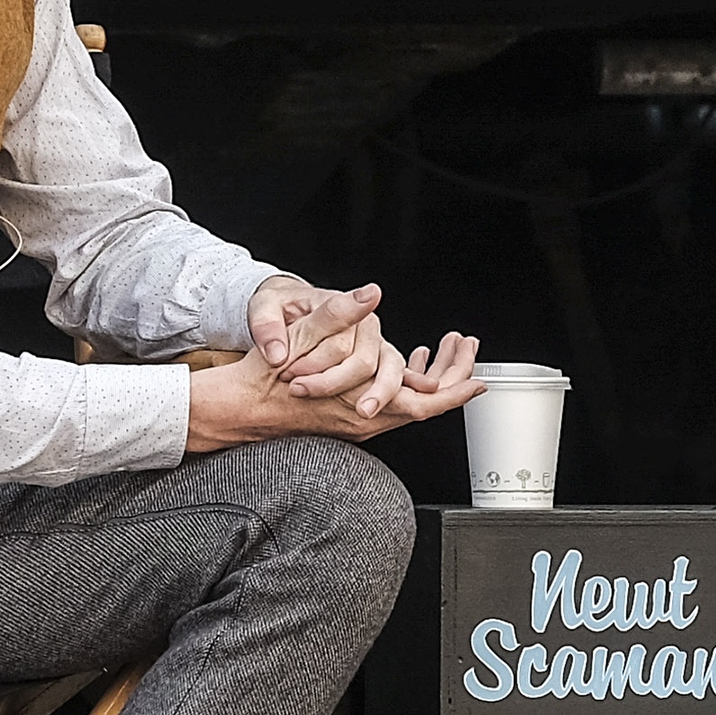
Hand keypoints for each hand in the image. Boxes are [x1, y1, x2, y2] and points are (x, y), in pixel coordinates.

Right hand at [187, 328, 485, 449]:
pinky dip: (406, 380)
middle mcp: (363, 420)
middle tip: (468, 350)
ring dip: (431, 377)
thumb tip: (369, 294)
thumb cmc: (263, 376)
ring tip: (445, 347)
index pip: (423, 403)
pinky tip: (409, 358)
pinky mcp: (347, 416)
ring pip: (408, 403)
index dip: (455, 390)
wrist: (235, 408)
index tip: (480, 378)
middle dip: (452, 377)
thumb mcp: (299, 337)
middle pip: (424, 406)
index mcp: (359, 403)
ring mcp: (356, 421)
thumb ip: (336, 315)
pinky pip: (390, 402)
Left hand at [250, 277, 400, 406]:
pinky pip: (394, 382)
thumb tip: (278, 355)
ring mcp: (377, 346)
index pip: (339, 337)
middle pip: (363, 361)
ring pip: (388, 372)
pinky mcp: (380, 365)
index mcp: (340, 304)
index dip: (315, 361)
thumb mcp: (263, 308)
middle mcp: (365, 325)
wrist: (292, 314)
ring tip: (362, 412)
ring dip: (377, 394)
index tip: (289, 371)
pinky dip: (386, 397)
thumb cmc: (280, 309)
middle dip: (331, 382)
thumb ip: (266, 327)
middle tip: (296, 389)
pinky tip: (370, 411)